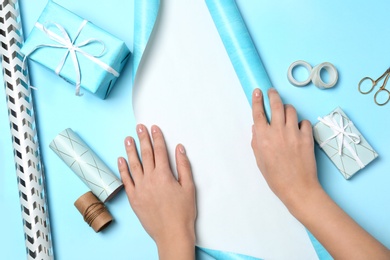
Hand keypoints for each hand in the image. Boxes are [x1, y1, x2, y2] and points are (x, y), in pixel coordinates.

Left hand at [118, 124, 195, 259]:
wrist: (172, 233)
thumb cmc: (183, 212)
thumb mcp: (189, 188)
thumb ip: (183, 166)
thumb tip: (179, 149)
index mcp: (164, 175)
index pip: (159, 151)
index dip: (157, 138)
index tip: (153, 128)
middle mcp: (150, 179)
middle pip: (145, 154)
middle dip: (143, 139)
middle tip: (139, 127)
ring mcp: (140, 189)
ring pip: (133, 165)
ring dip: (130, 150)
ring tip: (128, 138)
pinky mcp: (134, 198)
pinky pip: (126, 180)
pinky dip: (122, 169)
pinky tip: (120, 160)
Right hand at [251, 88, 389, 258]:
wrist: (297, 188)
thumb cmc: (275, 177)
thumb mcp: (260, 160)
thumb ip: (256, 142)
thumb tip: (256, 127)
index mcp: (263, 137)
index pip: (258, 112)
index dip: (257, 100)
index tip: (257, 92)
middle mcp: (277, 131)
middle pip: (275, 105)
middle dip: (272, 95)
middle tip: (272, 92)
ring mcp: (293, 133)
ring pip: (291, 110)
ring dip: (287, 109)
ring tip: (286, 112)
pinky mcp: (307, 137)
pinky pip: (304, 122)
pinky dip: (300, 123)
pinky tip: (298, 129)